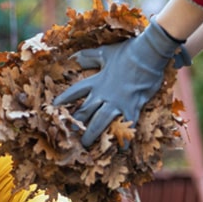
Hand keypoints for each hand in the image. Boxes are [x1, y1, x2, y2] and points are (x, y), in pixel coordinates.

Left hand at [53, 18, 187, 146]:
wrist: (148, 54)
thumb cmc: (127, 52)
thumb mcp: (105, 52)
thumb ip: (88, 56)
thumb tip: (72, 56)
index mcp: (96, 81)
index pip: (75, 92)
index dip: (64, 100)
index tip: (54, 107)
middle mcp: (103, 94)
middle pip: (85, 112)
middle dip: (76, 123)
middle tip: (68, 135)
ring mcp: (118, 103)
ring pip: (100, 122)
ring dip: (92, 134)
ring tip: (85, 145)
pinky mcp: (133, 107)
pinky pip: (126, 126)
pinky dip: (124, 139)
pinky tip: (121, 150)